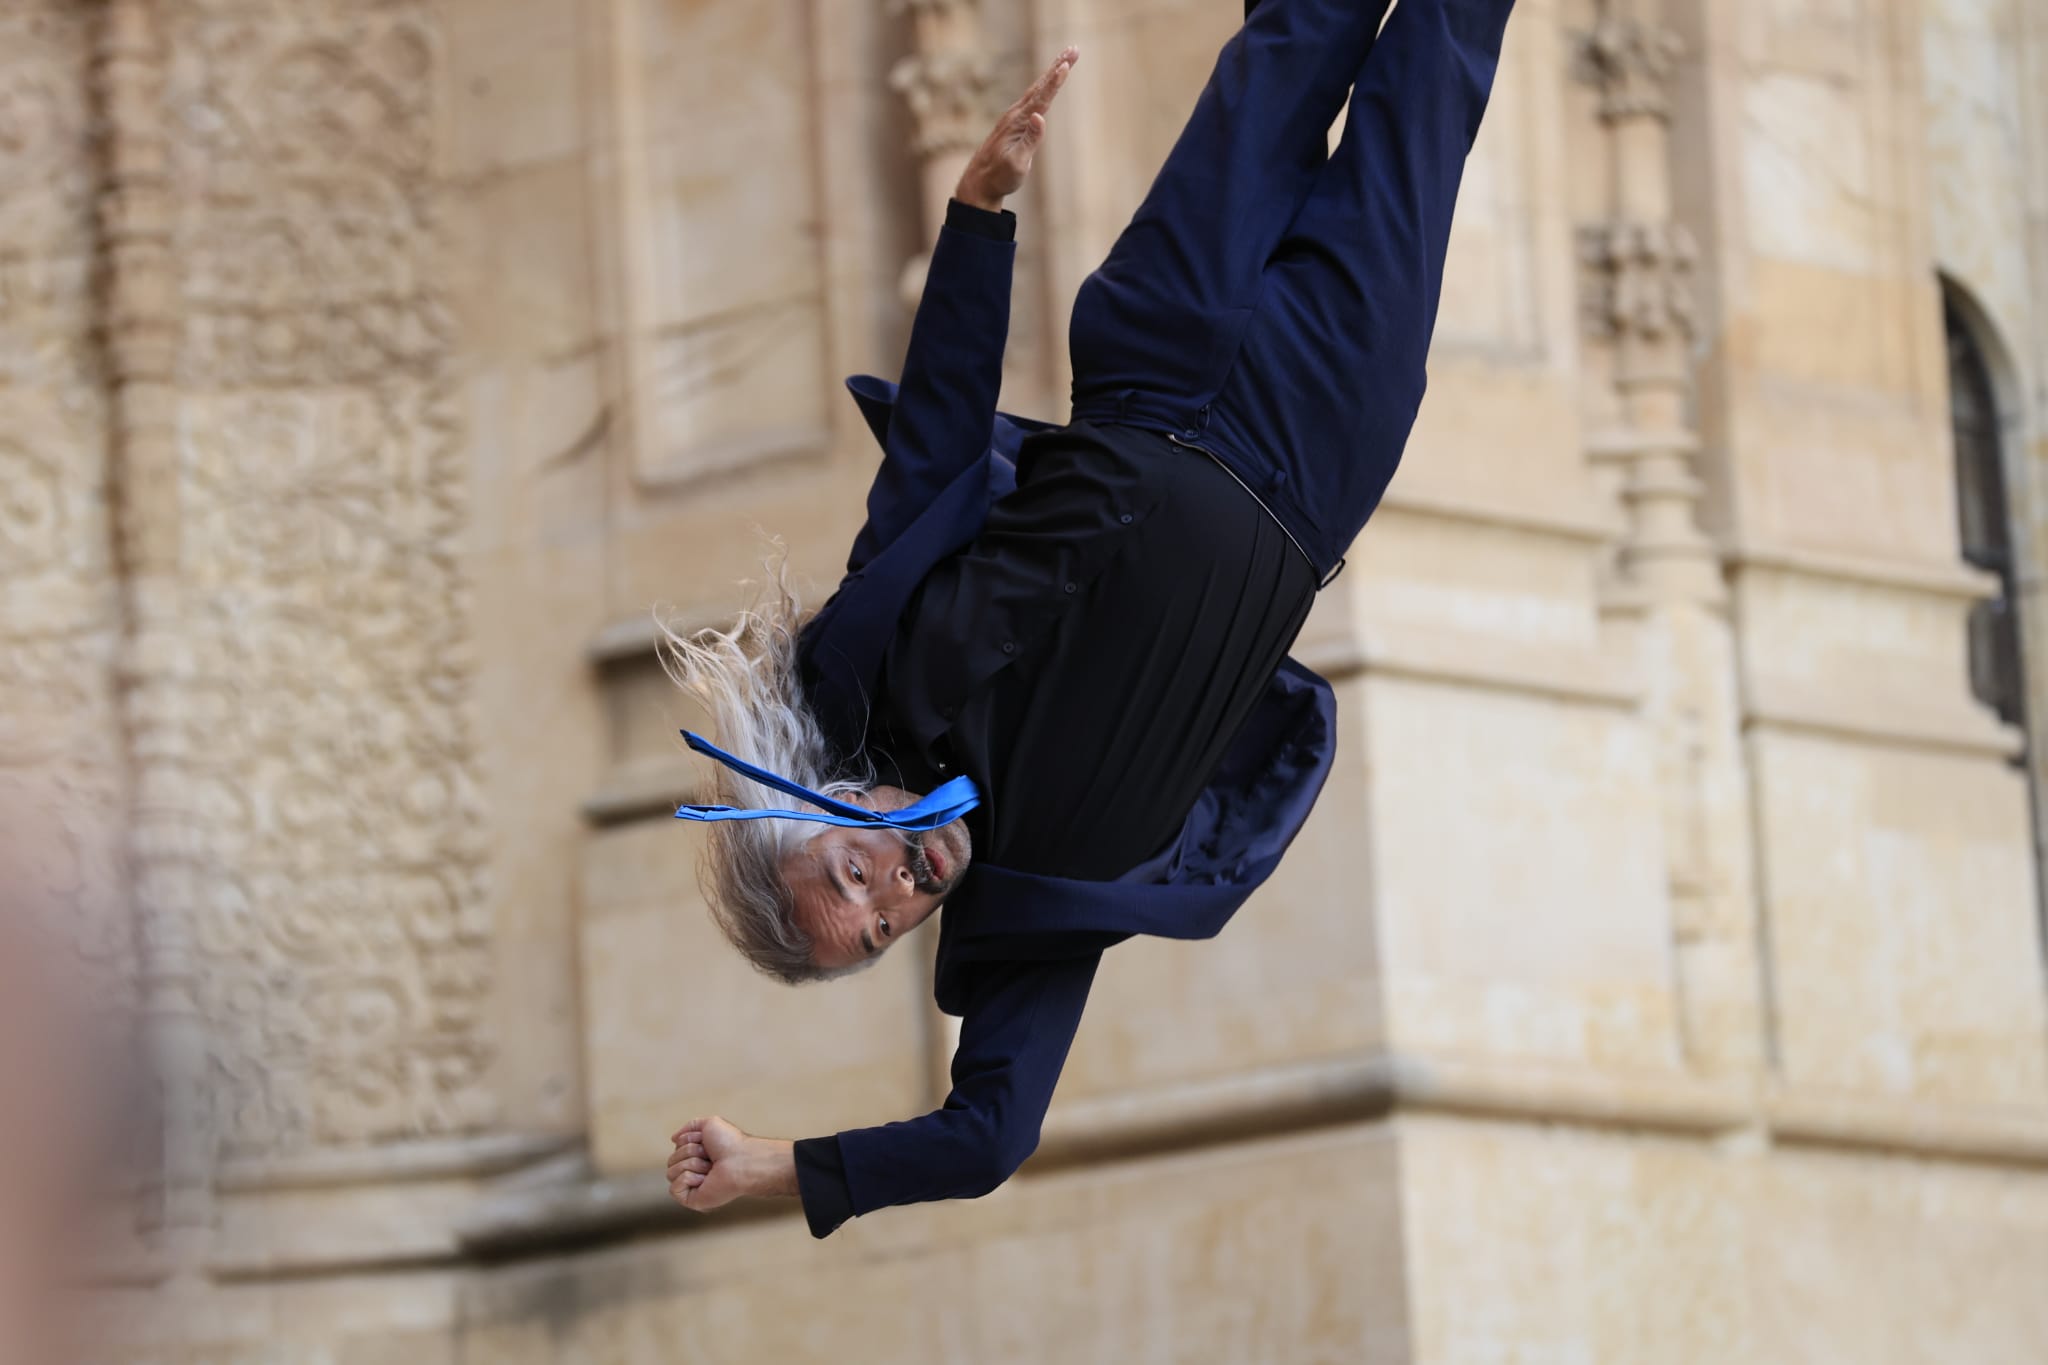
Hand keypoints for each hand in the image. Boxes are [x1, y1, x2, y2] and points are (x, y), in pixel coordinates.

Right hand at [665, 1114, 751, 1212]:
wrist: (742, 1161)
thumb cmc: (730, 1143)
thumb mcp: (709, 1123)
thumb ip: (690, 1126)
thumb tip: (673, 1139)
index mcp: (697, 1156)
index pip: (676, 1147)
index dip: (689, 1141)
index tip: (707, 1143)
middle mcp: (694, 1171)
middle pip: (671, 1159)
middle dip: (689, 1152)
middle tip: (710, 1156)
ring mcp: (692, 1187)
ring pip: (670, 1172)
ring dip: (691, 1164)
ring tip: (710, 1168)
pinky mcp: (691, 1200)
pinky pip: (673, 1188)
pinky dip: (688, 1179)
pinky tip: (705, 1180)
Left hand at [955, 45, 1079, 212]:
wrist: (979, 182)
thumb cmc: (1000, 176)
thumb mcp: (1017, 163)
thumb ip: (1030, 140)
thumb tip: (1040, 117)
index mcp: (1019, 123)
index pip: (1041, 98)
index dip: (1055, 82)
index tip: (1066, 64)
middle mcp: (1016, 115)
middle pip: (1041, 86)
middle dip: (1058, 66)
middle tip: (1074, 49)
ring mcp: (1015, 117)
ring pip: (1037, 89)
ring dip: (1052, 72)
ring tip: (1066, 58)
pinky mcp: (1015, 122)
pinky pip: (1033, 98)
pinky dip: (1045, 85)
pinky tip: (1049, 81)